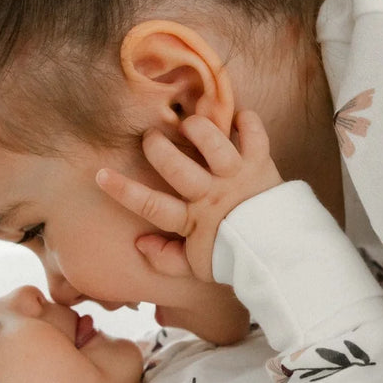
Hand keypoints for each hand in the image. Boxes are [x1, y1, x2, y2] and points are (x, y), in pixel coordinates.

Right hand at [96, 110, 281, 282]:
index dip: (124, 190)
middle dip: (158, 147)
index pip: (152, 206)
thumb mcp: (198, 265)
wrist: (280, 253)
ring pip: (214, 144)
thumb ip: (166, 258)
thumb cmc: (233, 256)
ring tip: (188, 124)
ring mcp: (237, 177)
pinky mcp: (261, 164)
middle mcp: (213, 195)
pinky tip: (236, 117)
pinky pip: (255, 135)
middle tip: (151, 138)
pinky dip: (247, 121)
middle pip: (178, 167)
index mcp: (194, 221)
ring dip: (197, 128)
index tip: (101, 174)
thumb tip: (140, 243)